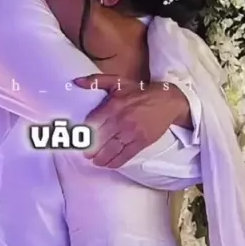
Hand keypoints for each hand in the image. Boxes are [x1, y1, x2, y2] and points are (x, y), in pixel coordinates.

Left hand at [73, 74, 190, 167]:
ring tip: (96, 161)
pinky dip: (115, 162)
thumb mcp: (118, 81)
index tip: (78, 139)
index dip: (84, 133)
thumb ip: (96, 81)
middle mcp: (121, 120)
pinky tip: (108, 164)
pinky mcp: (141, 142)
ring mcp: (132, 133)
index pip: (92, 123)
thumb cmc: (139, 91)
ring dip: (100, 159)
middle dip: (90, 150)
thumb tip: (77, 81)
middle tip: (86, 154)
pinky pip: (125, 155)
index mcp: (113, 106)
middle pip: (99, 140)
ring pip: (111, 150)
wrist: (167, 101)